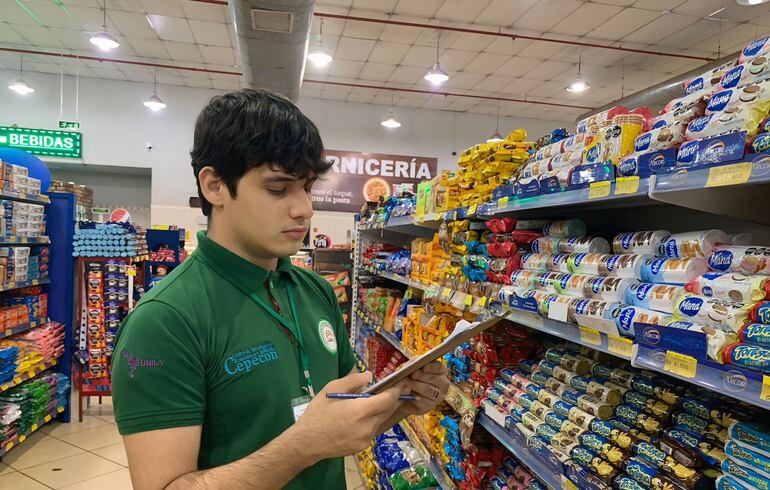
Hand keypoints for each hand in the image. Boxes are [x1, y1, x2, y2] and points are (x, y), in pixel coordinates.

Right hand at [292, 371, 407, 460]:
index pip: (388, 400)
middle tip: (396, 389)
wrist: (306, 443)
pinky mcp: (362, 447)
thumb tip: (369, 376)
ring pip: (380, 420)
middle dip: (393, 399)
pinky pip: (372, 430)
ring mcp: (366, 439)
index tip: (401, 383)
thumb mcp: (331, 389)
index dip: (396, 391)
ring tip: (374, 402)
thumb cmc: (317, 414)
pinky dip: (371, 421)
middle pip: (388, 411)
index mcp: (360, 410)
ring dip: (381, 411)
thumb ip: (353, 381)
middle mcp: (367, 426)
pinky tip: (360, 417)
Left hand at [400, 361, 449, 415]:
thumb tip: (412, 365)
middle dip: (421, 376)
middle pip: (434, 378)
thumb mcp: (412, 368)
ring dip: (417, 386)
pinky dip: (415, 396)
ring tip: (407, 383)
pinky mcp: (431, 405)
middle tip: (412, 375)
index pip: (439, 367)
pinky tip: (410, 394)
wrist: (405, 396)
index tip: (423, 367)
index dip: (431, 367)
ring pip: (429, 389)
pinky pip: (424, 400)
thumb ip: (413, 364)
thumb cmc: (411, 379)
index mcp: (440, 371)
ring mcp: (439, 395)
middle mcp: (442, 383)